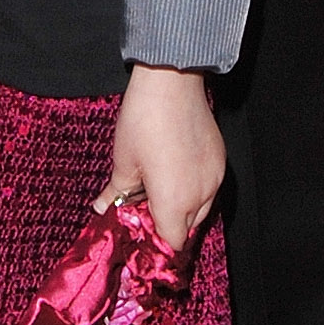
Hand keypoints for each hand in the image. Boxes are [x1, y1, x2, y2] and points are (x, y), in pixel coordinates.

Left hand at [102, 63, 225, 255]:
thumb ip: (117, 191)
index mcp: (175, 202)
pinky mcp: (220, 160)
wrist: (171, 82)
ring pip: (200, 209)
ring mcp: (214, 177)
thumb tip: (103, 206)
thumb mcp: (124, 160)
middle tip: (143, 208)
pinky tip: (175, 171)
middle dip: (166, 224)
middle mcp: (201, 195)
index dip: (155, 241)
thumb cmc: (144, 120)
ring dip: (182, 208)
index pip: (172, 242)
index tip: (140, 231)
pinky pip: (209, 188)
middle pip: (187, 228)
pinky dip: (193, 189)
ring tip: (158, 188)